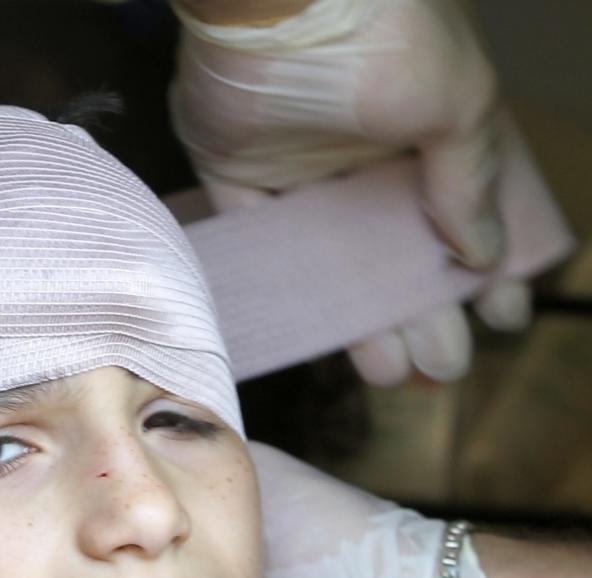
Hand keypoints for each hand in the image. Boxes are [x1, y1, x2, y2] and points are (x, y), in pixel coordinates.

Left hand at [170, 0, 530, 384]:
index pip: (465, 207)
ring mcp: (305, 170)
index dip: (486, 268)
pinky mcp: (241, 180)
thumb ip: (469, 181)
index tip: (501, 317)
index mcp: (427, 124)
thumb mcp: (454, 102)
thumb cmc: (380, 35)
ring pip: (339, 265)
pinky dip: (293, 296)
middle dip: (428, 315)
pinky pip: (267, 249)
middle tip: (444, 370)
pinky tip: (321, 343)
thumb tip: (485, 254)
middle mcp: (369, 152)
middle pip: (401, 253)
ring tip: (396, 377)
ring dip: (367, 323)